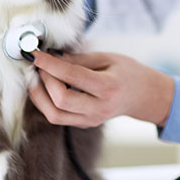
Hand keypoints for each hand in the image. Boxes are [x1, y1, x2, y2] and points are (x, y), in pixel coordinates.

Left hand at [28, 51, 174, 128]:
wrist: (143, 96)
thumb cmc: (126, 72)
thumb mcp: (107, 58)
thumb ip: (79, 59)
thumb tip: (51, 57)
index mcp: (108, 87)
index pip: (72, 76)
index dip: (50, 65)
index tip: (36, 54)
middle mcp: (99, 107)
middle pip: (61, 100)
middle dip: (44, 80)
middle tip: (39, 65)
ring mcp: (91, 119)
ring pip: (54, 115)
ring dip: (39, 95)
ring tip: (36, 78)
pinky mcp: (84, 124)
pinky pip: (58, 117)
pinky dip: (46, 103)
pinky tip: (44, 88)